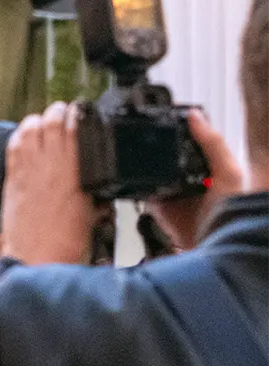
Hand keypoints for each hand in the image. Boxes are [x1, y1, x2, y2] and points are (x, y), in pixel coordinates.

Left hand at [2, 102, 101, 265]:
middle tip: (64, 116)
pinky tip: (26, 138)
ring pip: (30, 126)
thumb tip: (94, 168)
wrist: (37, 259)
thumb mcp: (93, 208)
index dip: (80, 114)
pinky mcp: (11, 178)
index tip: (82, 114)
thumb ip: (93, 183)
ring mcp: (28, 169)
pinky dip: (20, 136)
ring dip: (39, 121)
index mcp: (77, 170)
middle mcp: (51, 164)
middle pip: (53, 119)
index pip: (77, 124)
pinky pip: (13, 145)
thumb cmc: (66, 242)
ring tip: (45, 126)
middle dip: (59, 112)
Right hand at [147, 109, 247, 250]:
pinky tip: (135, 182)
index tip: (160, 117)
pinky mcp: (157, 209)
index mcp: (208, 164)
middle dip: (153, 148)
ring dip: (143, 168)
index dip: (175, 128)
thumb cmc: (231, 213)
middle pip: (165, 155)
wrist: (213, 249)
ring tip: (134, 157)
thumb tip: (195, 116)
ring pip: (151, 173)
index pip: (188, 140)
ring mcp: (173, 193)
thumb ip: (213, 144)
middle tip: (141, 137)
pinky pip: (142, 194)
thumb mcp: (228, 173)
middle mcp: (189, 177)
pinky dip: (137, 189)